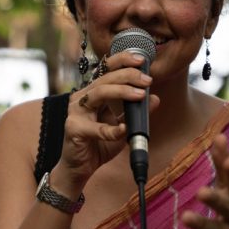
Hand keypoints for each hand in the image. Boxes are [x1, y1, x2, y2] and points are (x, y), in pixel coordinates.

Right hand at [54, 52, 159, 189]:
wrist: (80, 169)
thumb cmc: (98, 145)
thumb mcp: (122, 127)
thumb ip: (135, 113)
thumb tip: (155, 98)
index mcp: (92, 94)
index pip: (106, 70)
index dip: (122, 61)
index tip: (141, 60)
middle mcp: (82, 98)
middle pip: (104, 78)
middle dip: (128, 76)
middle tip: (147, 80)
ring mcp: (75, 112)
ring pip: (98, 93)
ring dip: (121, 92)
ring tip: (140, 95)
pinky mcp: (74, 129)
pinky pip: (96, 128)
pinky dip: (112, 129)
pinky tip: (124, 130)